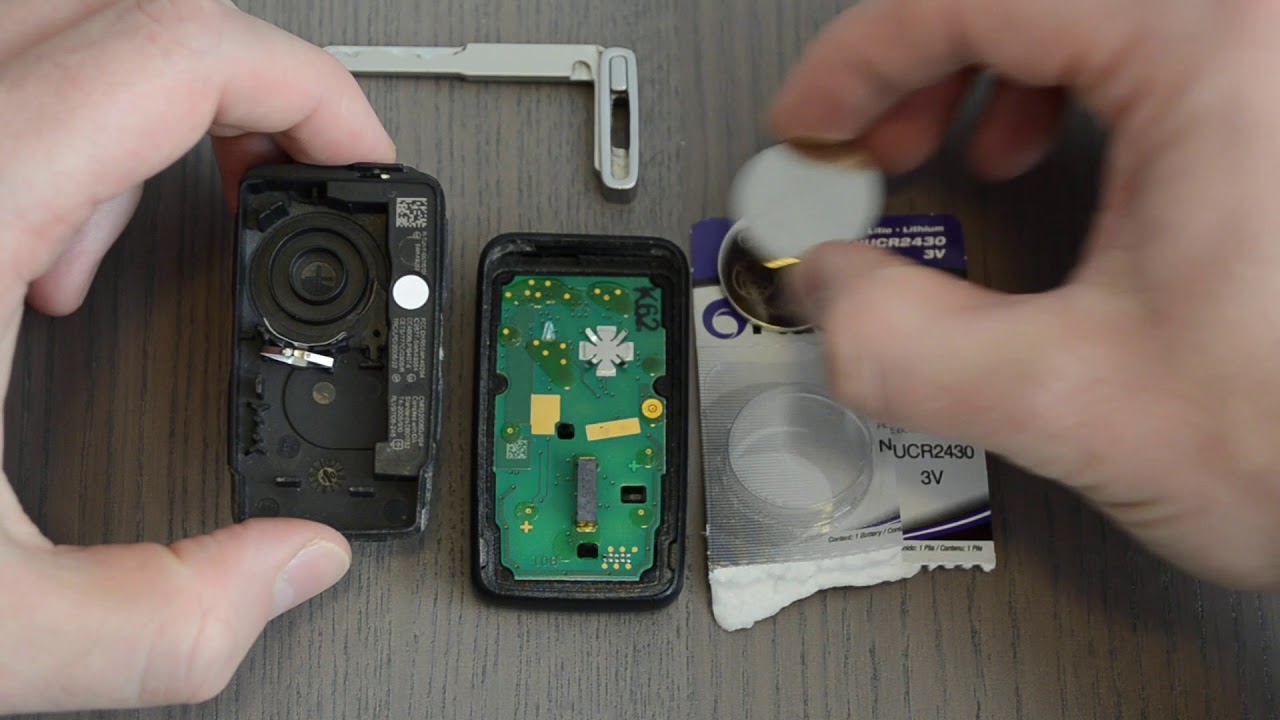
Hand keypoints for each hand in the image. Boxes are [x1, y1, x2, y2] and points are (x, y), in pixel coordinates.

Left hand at [0, 0, 395, 711]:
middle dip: (233, 84)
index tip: (354, 157)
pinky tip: (20, 261)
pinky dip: (33, 137)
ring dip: (125, 108)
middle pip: (117, 4)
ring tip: (119, 242)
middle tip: (273, 175)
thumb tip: (288, 573)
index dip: (309, 90)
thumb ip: (168, 620)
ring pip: (33, 26)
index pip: (183, 54)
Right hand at [773, 0, 1279, 589]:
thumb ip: (909, 350)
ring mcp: (1272, 63)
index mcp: (1216, 52)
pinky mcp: (1273, 105)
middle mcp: (1258, 31)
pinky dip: (1067, 83)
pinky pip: (1148, 46)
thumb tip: (826, 296)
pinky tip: (1051, 154)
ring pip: (1088, 10)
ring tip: (958, 150)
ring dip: (992, 68)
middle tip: (869, 146)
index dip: (860, 61)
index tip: (814, 125)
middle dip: (921, 63)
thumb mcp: (1079, 405)